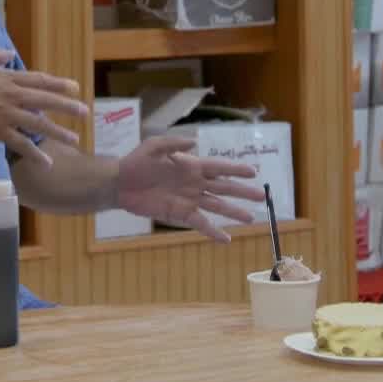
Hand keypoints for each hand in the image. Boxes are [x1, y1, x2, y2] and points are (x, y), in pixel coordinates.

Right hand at [0, 49, 87, 164]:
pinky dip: (35, 154)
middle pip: (46, 100)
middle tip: (85, 112)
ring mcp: (6, 114)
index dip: (59, 84)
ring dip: (59, 132)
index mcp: (7, 78)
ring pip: (39, 124)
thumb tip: (9, 53)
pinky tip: (46, 162)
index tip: (75, 88)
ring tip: (74, 139)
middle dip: (68, 107)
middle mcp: (11, 95)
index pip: (39, 80)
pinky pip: (21, 144)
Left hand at [114, 136, 266, 242]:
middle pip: (224, 188)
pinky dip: (214, 232)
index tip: (254, 172)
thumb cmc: (137, 162)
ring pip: (217, 206)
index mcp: (191, 165)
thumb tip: (194, 142)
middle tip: (262, 197)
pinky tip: (226, 240)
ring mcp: (189, 200)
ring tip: (251, 219)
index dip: (236, 169)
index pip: (219, 167)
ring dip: (234, 213)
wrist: (120, 183)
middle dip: (243, 192)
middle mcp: (195, 183)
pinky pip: (201, 224)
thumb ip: (174, 144)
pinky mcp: (180, 214)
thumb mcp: (154, 146)